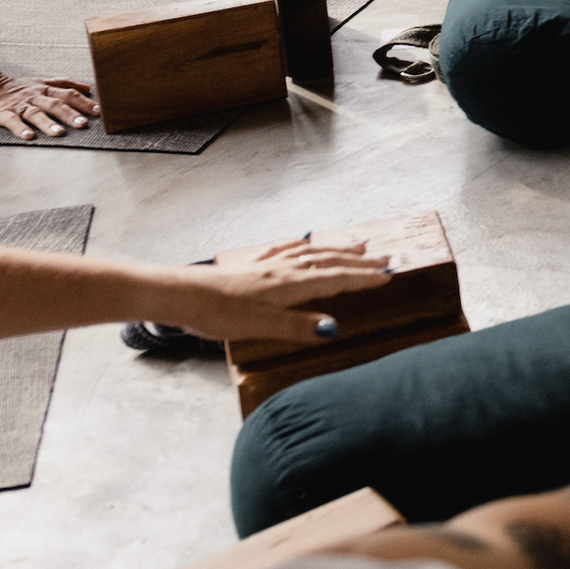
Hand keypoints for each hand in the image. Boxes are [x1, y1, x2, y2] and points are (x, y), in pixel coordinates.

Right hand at [0, 72, 97, 140]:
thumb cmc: (16, 87)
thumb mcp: (42, 82)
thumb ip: (64, 84)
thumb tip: (88, 87)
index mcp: (45, 89)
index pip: (68, 94)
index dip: (84, 102)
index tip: (99, 112)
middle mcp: (35, 96)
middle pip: (55, 104)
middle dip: (70, 114)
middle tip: (84, 124)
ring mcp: (19, 105)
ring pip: (35, 113)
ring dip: (48, 123)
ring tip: (59, 133)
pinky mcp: (2, 113)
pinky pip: (12, 121)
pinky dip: (21, 129)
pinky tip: (29, 137)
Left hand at [164, 239, 392, 341]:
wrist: (182, 293)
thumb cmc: (219, 313)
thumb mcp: (260, 326)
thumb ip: (298, 326)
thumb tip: (334, 329)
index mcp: (291, 284)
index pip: (336, 279)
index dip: (362, 279)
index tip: (388, 277)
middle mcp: (284, 269)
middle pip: (329, 261)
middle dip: (359, 261)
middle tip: (386, 259)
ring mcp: (269, 263)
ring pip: (312, 251)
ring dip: (338, 249)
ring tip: (359, 246)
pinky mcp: (253, 263)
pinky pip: (288, 248)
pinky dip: (304, 243)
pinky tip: (306, 239)